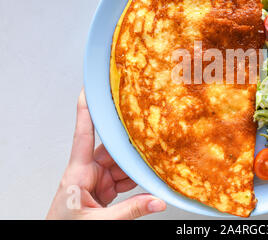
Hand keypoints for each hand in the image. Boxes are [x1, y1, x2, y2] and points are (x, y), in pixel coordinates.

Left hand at [46, 90, 165, 219]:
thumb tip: (157, 200)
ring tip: (154, 162)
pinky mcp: (103, 191)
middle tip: (149, 136)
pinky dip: (135, 179)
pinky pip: (122, 179)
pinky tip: (147, 180)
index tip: (90, 89)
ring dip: (136, 166)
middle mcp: (86, 174)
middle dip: (130, 146)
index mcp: (77, 174)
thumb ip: (130, 210)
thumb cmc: (63, 229)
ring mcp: (95, 182)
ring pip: (121, 165)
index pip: (83, 135)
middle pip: (112, 151)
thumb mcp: (99, 222)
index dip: (86, 110)